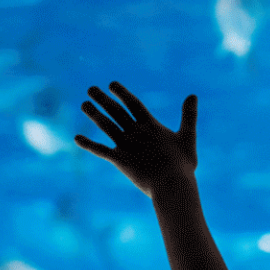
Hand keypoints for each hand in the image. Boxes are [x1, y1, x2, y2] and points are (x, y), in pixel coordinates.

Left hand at [75, 82, 196, 196]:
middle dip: (103, 99)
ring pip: (106, 126)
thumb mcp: (188, 137)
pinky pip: (100, 150)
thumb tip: (193, 95)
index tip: (111, 84)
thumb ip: (189, 116)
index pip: (133, 104)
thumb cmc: (182, 165)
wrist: (172, 185)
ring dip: (94, 115)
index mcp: (151, 126)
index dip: (122, 93)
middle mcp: (136, 132)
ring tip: (83, 104)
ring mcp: (126, 145)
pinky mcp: (119, 160)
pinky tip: (76, 139)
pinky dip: (88, 144)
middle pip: (116, 112)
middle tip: (90, 89)